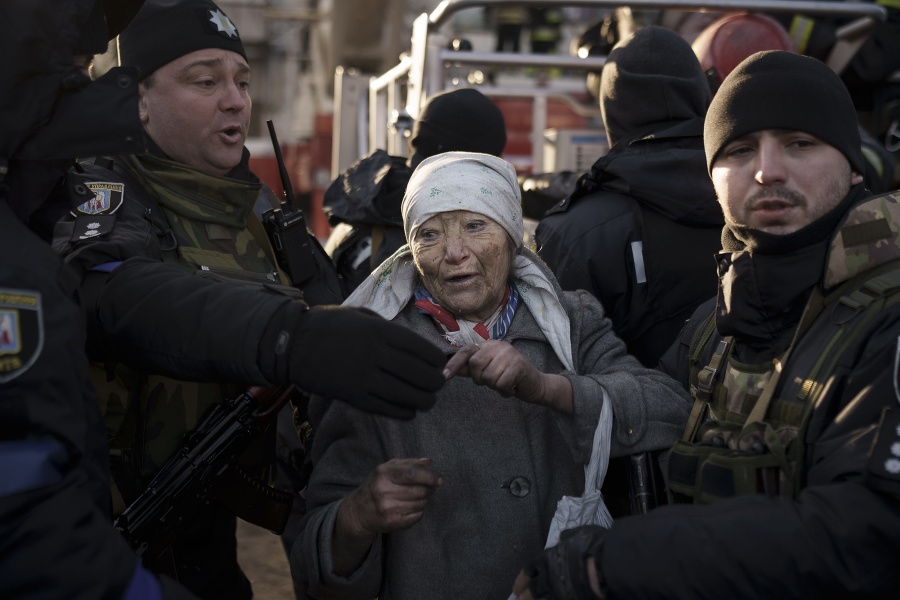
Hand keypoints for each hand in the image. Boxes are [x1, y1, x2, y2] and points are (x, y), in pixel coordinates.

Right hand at [268, 305, 445, 418]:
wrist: (292, 344)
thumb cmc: (329, 325)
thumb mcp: (361, 315)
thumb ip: (387, 328)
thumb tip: (413, 344)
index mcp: (381, 332)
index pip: (422, 350)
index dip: (437, 360)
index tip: (441, 363)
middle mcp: (376, 355)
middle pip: (421, 375)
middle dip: (435, 382)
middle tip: (436, 383)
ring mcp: (365, 379)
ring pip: (409, 396)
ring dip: (424, 400)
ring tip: (427, 399)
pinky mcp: (354, 398)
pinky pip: (389, 410)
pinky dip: (405, 412)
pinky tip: (410, 409)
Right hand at [332, 458, 442, 574]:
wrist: (359, 511)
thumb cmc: (378, 485)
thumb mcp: (388, 468)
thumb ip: (409, 463)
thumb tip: (429, 463)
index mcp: (384, 474)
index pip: (412, 474)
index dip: (429, 477)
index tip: (439, 479)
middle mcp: (384, 491)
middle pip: (420, 491)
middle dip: (429, 489)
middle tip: (428, 488)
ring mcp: (387, 509)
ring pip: (420, 504)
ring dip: (424, 500)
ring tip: (416, 497)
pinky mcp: (391, 523)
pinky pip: (417, 516)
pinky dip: (418, 512)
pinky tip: (410, 507)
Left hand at [443, 340, 572, 412]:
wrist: (535, 385)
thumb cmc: (508, 377)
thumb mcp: (487, 371)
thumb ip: (470, 369)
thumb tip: (448, 370)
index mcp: (488, 345)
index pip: (466, 351)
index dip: (453, 363)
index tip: (443, 376)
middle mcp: (498, 345)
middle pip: (475, 365)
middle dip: (480, 379)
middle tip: (493, 381)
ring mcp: (509, 354)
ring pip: (488, 377)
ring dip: (495, 386)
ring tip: (505, 383)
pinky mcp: (519, 365)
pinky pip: (501, 384)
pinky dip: (505, 391)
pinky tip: (513, 388)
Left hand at [510, 525, 606, 598]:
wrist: (606, 567)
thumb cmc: (593, 547)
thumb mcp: (579, 534)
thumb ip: (568, 537)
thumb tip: (561, 539)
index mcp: (549, 558)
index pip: (529, 569)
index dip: (522, 578)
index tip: (516, 586)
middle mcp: (549, 577)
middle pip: (532, 589)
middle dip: (523, 595)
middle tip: (518, 599)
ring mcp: (558, 592)